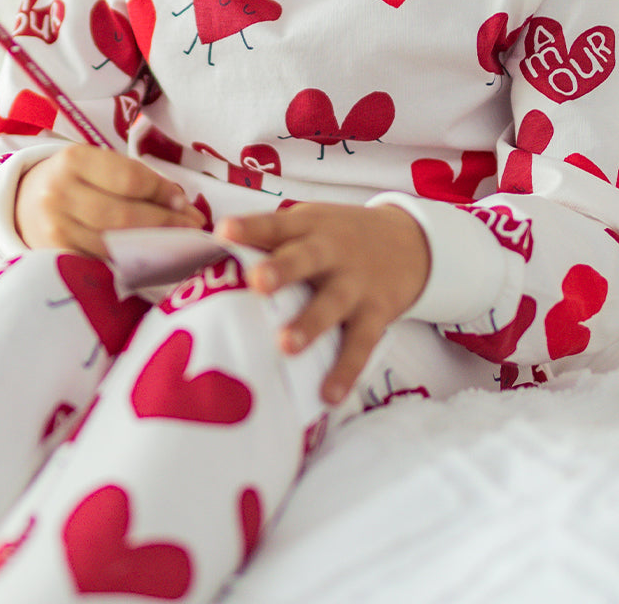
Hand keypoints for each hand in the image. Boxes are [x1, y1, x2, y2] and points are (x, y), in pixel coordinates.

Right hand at [15, 145, 205, 257]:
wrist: (21, 204)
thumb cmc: (72, 181)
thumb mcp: (95, 165)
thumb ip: (135, 178)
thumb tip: (179, 202)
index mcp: (73, 160)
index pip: (131, 179)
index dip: (164, 193)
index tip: (186, 204)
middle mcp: (59, 193)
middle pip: (126, 216)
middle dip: (166, 224)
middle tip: (192, 228)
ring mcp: (54, 229)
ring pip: (116, 245)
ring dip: (154, 248)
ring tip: (178, 246)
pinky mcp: (54, 258)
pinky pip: (101, 265)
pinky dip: (130, 265)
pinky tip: (150, 263)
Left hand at [217, 202, 429, 404]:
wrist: (409, 242)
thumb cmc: (336, 237)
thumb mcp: (309, 224)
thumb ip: (268, 239)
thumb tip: (209, 254)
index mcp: (308, 226)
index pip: (275, 224)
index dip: (250, 227)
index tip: (224, 231)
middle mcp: (332, 251)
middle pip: (305, 258)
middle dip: (282, 269)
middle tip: (257, 282)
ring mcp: (355, 283)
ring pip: (331, 304)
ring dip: (309, 324)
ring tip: (285, 345)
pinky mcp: (376, 313)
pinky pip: (360, 344)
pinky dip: (345, 370)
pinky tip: (327, 395)